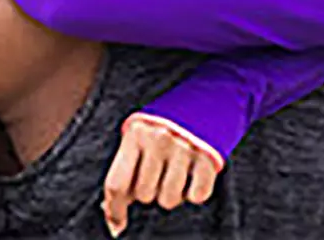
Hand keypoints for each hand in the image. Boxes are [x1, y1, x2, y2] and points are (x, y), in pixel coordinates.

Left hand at [102, 114, 221, 236]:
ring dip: (171, 193)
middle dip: (149, 189)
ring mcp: (184, 148)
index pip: (117, 184)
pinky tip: (193, 172)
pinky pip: (197, 196)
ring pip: (168, 200)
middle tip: (158, 170)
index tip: (117, 224)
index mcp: (136, 133)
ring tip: (175, 170)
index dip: (115, 209)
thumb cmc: (162, 126)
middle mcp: (159, 139)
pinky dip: (195, 191)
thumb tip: (114, 221)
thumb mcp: (138, 138)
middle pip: (144, 195)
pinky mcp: (208, 158)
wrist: (205, 98)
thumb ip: (125, 172)